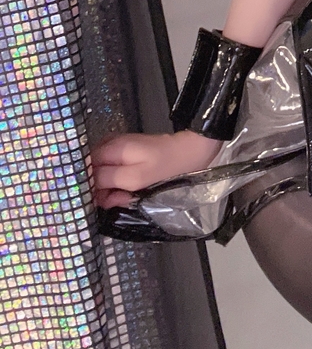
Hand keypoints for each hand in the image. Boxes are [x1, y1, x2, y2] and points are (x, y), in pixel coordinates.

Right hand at [92, 129, 221, 209]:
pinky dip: (118, 186)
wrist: (191, 152)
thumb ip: (108, 180)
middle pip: (91, 173)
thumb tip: (87, 185)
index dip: (87, 188)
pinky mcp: (126, 156)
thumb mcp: (135, 178)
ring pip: (102, 176)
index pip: (83, 170)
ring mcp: (118, 150)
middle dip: (101, 192)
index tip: (99, 202)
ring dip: (110, 191)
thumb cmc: (165, 166)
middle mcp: (110, 146)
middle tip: (119, 201)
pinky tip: (129, 193)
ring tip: (127, 198)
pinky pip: (112, 174)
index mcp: (110, 148)